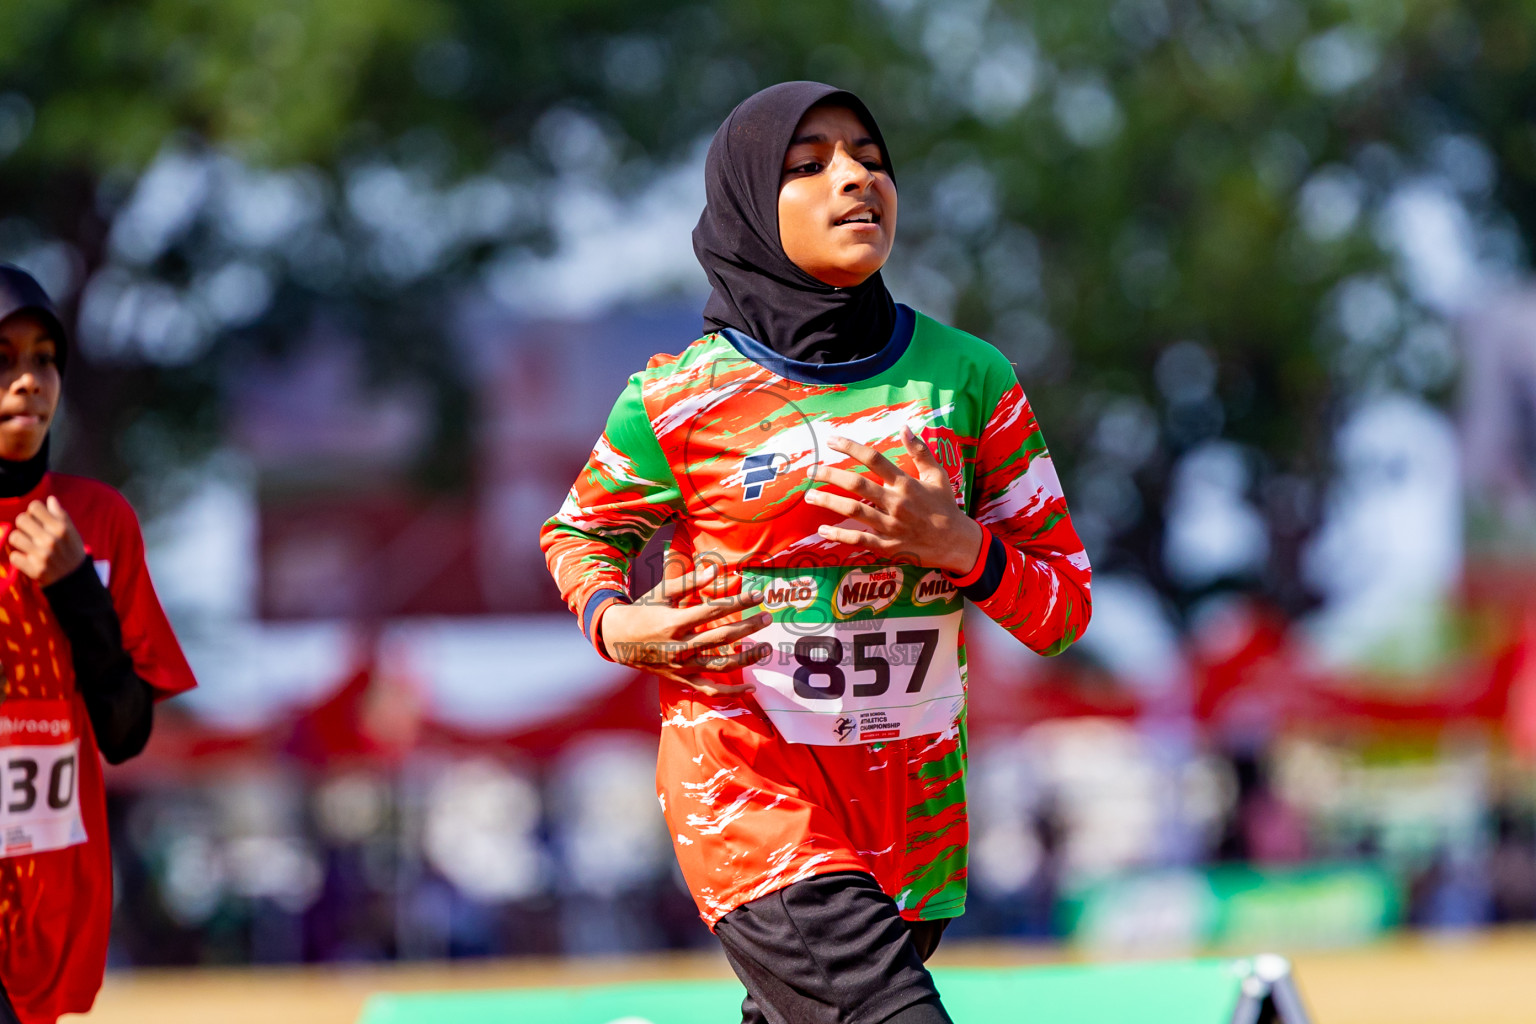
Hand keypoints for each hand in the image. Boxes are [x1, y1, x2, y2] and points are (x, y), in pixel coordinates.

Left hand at [8, 496, 87, 586]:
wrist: (75, 581)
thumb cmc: (72, 552)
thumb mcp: (72, 532)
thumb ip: (60, 516)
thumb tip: (50, 500)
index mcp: (61, 528)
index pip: (34, 506)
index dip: (34, 512)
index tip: (37, 519)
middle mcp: (50, 540)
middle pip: (21, 519)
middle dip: (24, 524)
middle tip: (30, 532)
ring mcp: (41, 555)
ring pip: (14, 537)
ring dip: (20, 541)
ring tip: (27, 545)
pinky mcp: (34, 569)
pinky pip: (14, 556)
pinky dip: (19, 557)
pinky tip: (28, 558)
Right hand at [598, 558, 772, 695]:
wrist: (617, 639)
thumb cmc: (643, 610)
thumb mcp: (663, 592)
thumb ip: (691, 582)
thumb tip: (716, 570)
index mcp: (675, 621)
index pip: (714, 611)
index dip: (738, 602)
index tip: (757, 595)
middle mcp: (680, 646)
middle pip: (722, 638)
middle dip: (749, 627)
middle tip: (768, 617)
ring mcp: (682, 665)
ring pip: (721, 666)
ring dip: (747, 658)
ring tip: (766, 648)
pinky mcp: (681, 679)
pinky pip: (710, 690)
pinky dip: (731, 693)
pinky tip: (750, 688)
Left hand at [805, 426, 983, 574]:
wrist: (957, 543)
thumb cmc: (946, 506)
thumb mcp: (938, 475)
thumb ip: (921, 451)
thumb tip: (905, 427)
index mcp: (906, 483)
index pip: (874, 459)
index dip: (850, 447)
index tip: (831, 440)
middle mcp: (896, 502)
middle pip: (856, 484)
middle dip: (830, 475)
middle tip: (811, 470)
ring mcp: (891, 525)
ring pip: (853, 511)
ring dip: (828, 502)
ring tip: (809, 496)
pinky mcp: (888, 546)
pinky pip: (859, 540)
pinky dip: (839, 536)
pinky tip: (822, 530)